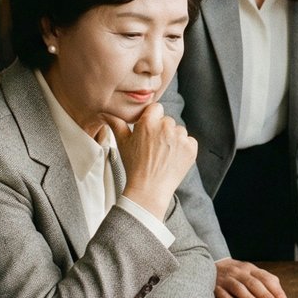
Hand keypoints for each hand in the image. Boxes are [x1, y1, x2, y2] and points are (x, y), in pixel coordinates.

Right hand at [103, 103, 196, 219]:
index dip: (153, 118)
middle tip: (154, 147)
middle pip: (167, 120)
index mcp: (148, 122)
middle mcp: (166, 127)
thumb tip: (106, 112)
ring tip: (163, 154)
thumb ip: (117, 124)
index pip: (156, 108)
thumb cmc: (134, 166)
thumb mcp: (122, 143)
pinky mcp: (191, 148)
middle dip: (162, 130)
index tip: (149, 130)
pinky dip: (184, 148)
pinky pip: (189, 141)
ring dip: (174, 139)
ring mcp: (180, 137)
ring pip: (179, 130)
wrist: (149, 189)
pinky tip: (173, 158)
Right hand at [215, 258, 287, 297]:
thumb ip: (265, 280)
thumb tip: (281, 295)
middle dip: (265, 295)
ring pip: (239, 288)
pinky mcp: (214, 286)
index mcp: (250, 269)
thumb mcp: (250, 272)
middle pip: (254, 283)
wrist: (208, 263)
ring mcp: (226, 279)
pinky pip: (221, 292)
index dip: (275, 290)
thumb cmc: (235, 272)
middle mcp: (239, 272)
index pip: (265, 278)